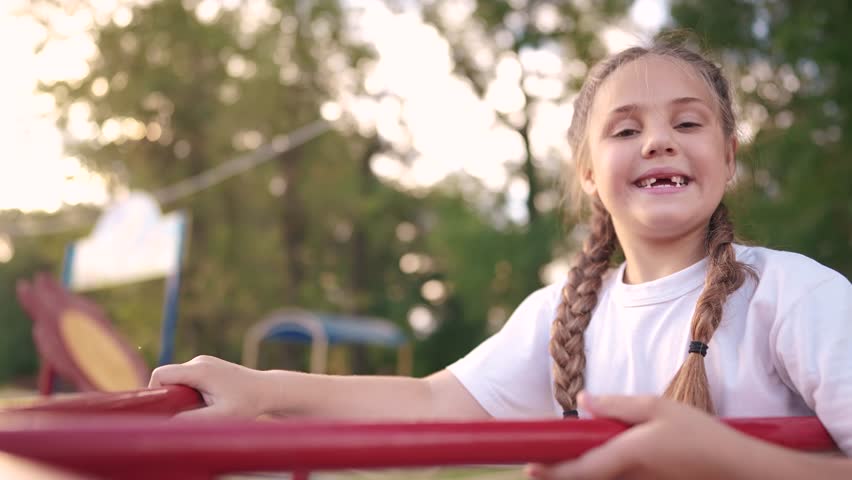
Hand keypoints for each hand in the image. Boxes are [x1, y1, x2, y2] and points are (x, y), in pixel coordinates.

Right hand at [149, 355, 268, 418]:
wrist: (266, 390)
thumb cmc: (247, 403)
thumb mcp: (221, 416)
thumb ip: (193, 420)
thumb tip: (167, 424)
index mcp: (200, 370)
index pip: (161, 374)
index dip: (154, 392)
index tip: (161, 411)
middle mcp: (199, 362)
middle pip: (166, 377)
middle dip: (168, 397)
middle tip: (182, 414)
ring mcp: (202, 362)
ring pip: (176, 380)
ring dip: (180, 396)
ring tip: (199, 408)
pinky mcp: (206, 366)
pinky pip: (185, 379)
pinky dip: (188, 393)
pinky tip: (204, 403)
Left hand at [525, 392, 772, 479]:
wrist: (739, 468)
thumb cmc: (701, 435)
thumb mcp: (657, 407)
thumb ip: (617, 404)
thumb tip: (583, 400)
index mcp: (628, 456)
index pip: (580, 469)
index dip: (552, 472)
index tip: (528, 468)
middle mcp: (632, 478)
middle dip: (562, 476)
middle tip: (538, 467)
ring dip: (584, 475)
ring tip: (563, 464)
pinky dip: (605, 474)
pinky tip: (603, 464)